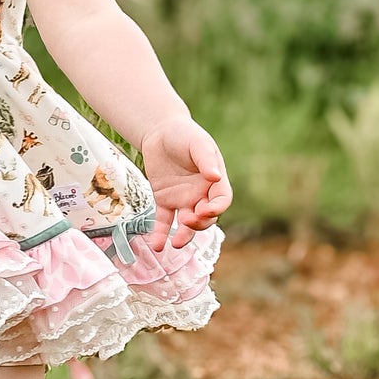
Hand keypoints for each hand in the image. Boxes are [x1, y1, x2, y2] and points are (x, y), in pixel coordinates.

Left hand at [140, 115, 231, 250]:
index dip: (217, 208)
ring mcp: (183, 200)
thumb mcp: (197, 143)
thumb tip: (215, 176)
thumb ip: (206, 160)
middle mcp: (201, 194)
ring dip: (184, 235)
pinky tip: (157, 246)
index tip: (207, 210)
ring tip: (176, 244)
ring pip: (186, 224)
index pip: (221, 200)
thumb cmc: (185, 135)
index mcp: (215, 182)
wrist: (160, 132)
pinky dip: (160, 234)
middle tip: (189, 221)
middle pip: (206, 217)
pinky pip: (163, 221)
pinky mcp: (164, 201)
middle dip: (199, 223)